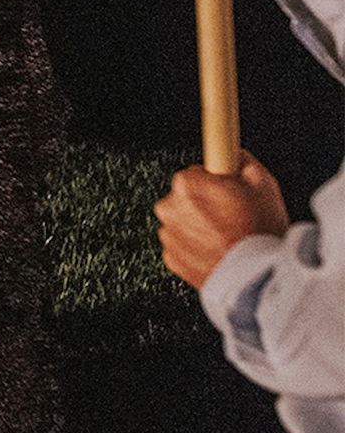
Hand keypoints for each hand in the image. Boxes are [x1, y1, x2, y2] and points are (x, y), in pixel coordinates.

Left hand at [155, 151, 288, 288]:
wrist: (257, 278)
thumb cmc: (260, 229)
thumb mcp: (263, 182)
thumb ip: (242, 160)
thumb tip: (233, 154)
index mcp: (187, 183)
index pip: (196, 173)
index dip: (214, 182)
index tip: (224, 189)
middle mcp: (169, 206)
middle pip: (186, 197)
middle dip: (205, 204)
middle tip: (234, 217)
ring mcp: (168, 234)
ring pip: (183, 222)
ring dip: (199, 226)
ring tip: (229, 238)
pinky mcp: (171, 259)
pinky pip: (182, 245)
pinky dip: (196, 248)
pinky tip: (219, 252)